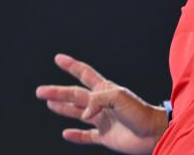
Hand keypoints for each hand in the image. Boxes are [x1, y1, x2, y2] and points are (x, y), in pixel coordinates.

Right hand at [35, 54, 167, 154]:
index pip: (85, 74)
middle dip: (58, 92)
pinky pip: (86, 136)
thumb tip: (83, 114)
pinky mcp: (105, 136)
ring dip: (64, 108)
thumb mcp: (118, 98)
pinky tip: (66, 133)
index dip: (72, 66)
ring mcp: (103, 119)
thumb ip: (97, 101)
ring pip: (78, 113)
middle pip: (75, 95)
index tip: (58, 58)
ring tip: (49, 103)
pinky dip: (76, 135)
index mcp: (106, 90)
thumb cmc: (140, 112)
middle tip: (40, 91)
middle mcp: (102, 103)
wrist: (153, 132)